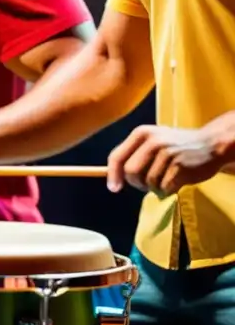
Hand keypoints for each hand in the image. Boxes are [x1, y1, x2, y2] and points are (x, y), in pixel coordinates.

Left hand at [107, 117, 234, 196]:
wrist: (211, 143)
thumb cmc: (177, 145)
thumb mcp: (153, 140)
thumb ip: (135, 154)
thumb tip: (115, 179)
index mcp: (141, 133)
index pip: (117, 156)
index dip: (113, 175)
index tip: (113, 188)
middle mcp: (152, 142)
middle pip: (130, 172)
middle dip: (136, 183)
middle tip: (148, 185)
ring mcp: (167, 153)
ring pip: (148, 182)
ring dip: (155, 188)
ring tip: (166, 180)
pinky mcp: (180, 167)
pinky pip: (164, 188)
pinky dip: (168, 190)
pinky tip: (176, 182)